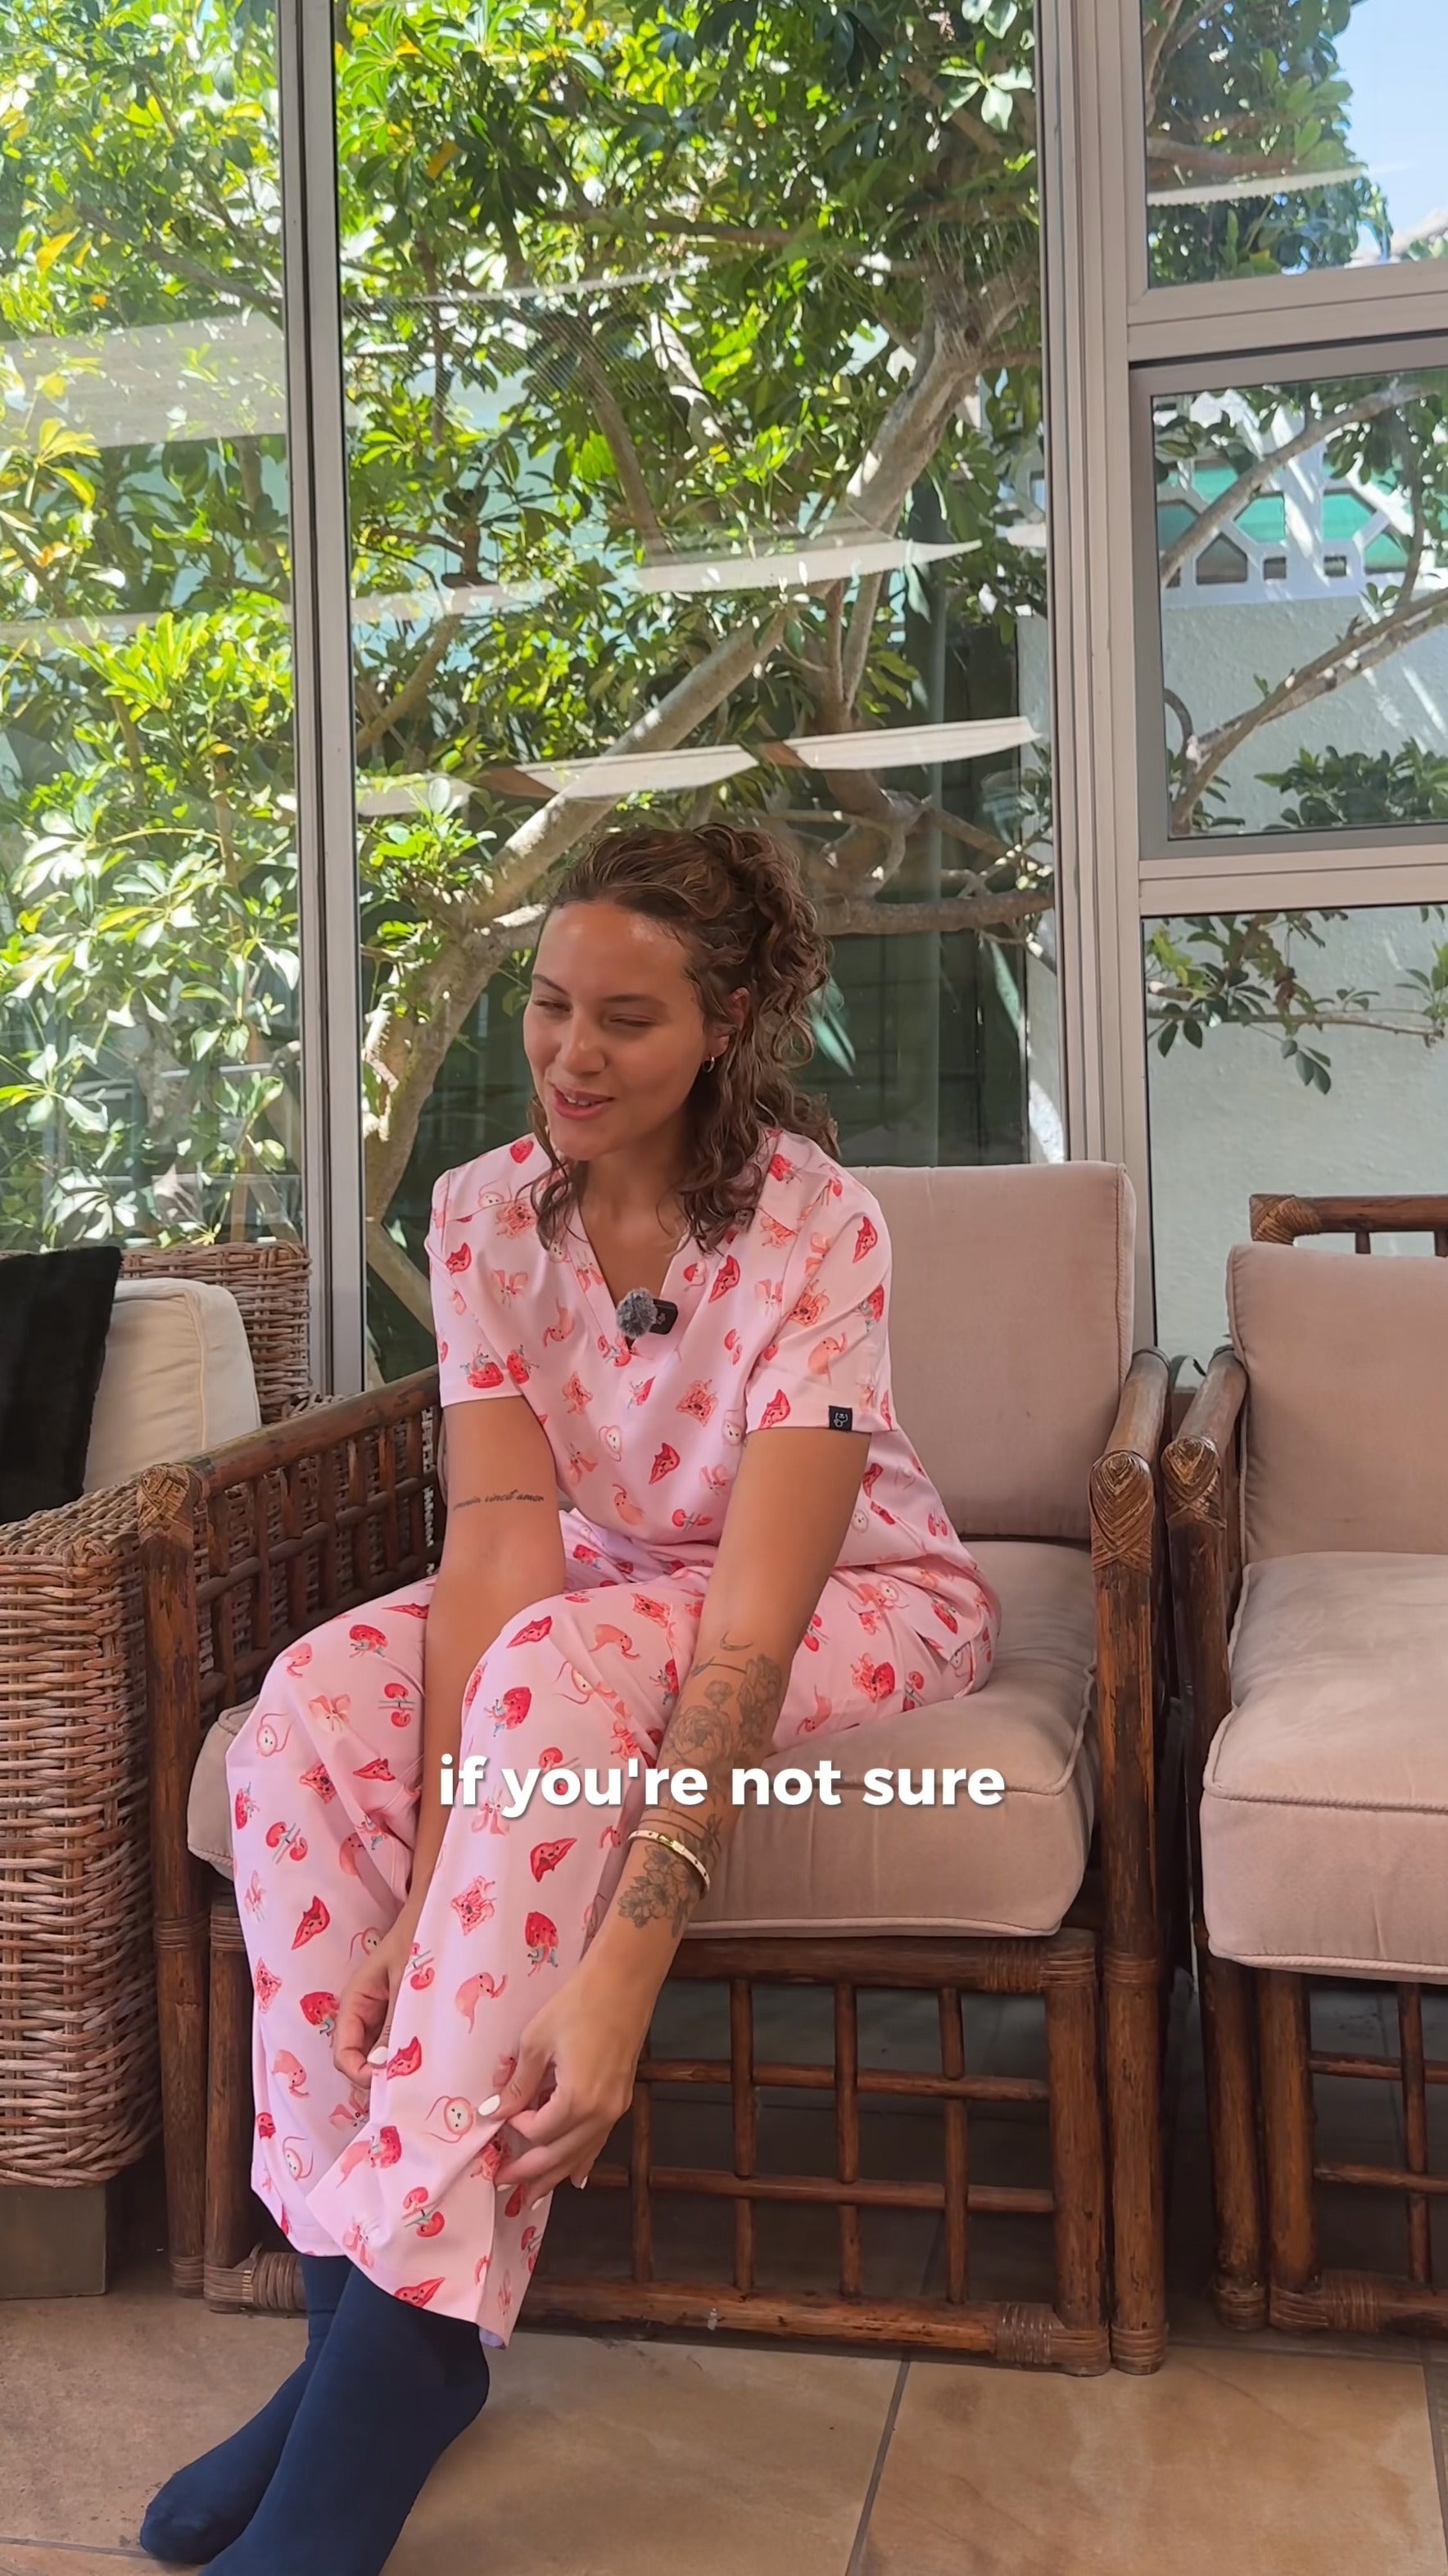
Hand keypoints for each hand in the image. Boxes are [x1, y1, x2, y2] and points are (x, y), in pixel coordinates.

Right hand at [332, 1904, 422, 2085]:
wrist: (436, 1908)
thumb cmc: (418, 1936)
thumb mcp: (405, 1982)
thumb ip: (393, 2023)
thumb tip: (379, 2069)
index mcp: (355, 2002)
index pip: (344, 2055)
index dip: (359, 2075)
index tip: (387, 2085)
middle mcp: (364, 2014)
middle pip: (360, 2061)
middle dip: (379, 2078)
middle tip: (411, 2089)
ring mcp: (383, 2016)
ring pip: (380, 2057)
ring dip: (396, 2068)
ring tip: (424, 2076)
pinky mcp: (401, 2015)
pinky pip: (397, 2044)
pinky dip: (408, 2055)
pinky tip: (431, 2060)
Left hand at [491, 1956, 654, 2205]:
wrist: (624, 1982)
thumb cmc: (577, 2005)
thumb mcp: (537, 2041)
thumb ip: (519, 2082)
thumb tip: (495, 2110)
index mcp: (577, 2099)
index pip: (538, 2131)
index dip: (515, 2127)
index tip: (501, 2114)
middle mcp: (600, 2113)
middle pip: (559, 2154)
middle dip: (529, 2172)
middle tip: (502, 2186)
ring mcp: (615, 2108)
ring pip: (581, 2154)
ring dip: (555, 2175)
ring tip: (533, 2196)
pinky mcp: (622, 2099)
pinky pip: (599, 2141)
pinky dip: (584, 2160)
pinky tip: (576, 2177)